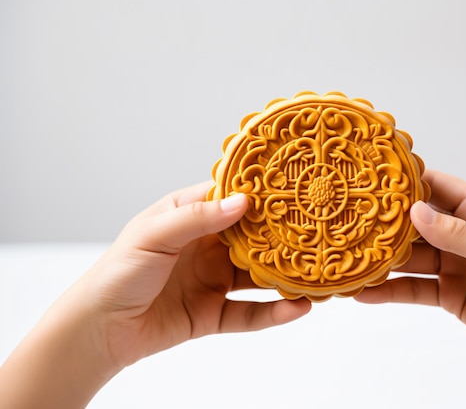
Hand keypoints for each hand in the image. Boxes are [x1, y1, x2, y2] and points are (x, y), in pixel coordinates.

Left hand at [0, 181, 310, 408]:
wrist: (100, 329)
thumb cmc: (118, 272)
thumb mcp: (154, 235)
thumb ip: (197, 217)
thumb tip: (242, 202)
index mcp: (188, 218)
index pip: (229, 198)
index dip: (257, 193)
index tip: (289, 186)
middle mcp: (206, 246)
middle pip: (252, 237)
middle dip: (281, 234)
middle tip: (314, 228)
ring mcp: (212, 280)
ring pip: (257, 275)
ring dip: (284, 275)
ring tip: (314, 270)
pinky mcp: (214, 313)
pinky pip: (250, 312)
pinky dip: (274, 312)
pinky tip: (297, 307)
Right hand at [356, 169, 465, 407]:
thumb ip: (457, 234)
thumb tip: (414, 213)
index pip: (436, 186)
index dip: (405, 184)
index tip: (371, 182)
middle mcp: (462, 231)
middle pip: (416, 222)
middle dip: (386, 225)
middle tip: (351, 225)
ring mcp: (452, 262)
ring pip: (410, 257)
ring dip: (383, 260)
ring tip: (350, 260)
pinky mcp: (446, 291)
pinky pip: (413, 288)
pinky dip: (390, 291)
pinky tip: (364, 293)